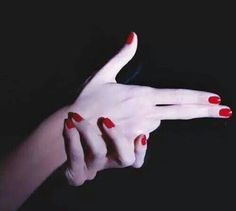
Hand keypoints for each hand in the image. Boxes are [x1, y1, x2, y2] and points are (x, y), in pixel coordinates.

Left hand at [63, 113, 146, 185]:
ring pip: (98, 153)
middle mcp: (108, 162)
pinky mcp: (74, 174)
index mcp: (118, 152)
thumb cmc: (85, 122)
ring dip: (88, 132)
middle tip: (106, 120)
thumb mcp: (103, 117)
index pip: (136, 158)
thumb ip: (121, 113)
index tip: (140, 135)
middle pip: (126, 159)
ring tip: (76, 117)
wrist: (57, 137)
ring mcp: (92, 169)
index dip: (141, 150)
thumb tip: (141, 100)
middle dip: (118, 137)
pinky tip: (68, 124)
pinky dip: (72, 140)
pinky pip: (75, 159)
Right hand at [70, 32, 231, 140]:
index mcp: (142, 94)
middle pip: (181, 112)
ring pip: (157, 123)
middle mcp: (145, 112)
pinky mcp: (133, 142)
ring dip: (152, 117)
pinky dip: (142, 130)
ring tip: (129, 112)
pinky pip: (145, 136)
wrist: (74, 125)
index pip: (177, 96)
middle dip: (205, 111)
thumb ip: (120, 56)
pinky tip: (128, 126)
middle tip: (226, 111)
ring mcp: (140, 129)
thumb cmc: (88, 99)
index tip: (216, 99)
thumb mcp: (103, 74)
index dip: (199, 97)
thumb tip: (133, 37)